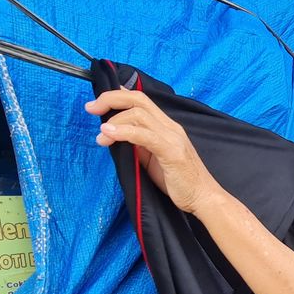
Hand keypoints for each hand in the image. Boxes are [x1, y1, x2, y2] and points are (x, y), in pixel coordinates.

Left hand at [86, 89, 223, 215]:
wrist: (203, 197)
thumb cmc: (179, 181)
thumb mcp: (153, 159)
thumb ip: (138, 145)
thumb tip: (117, 136)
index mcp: (166, 126)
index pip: (140, 100)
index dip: (117, 96)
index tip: (97, 104)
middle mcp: (170, 126)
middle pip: (138, 99)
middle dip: (110, 99)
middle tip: (90, 109)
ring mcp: (172, 137)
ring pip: (138, 114)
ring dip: (114, 121)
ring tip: (101, 136)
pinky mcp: (171, 151)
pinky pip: (144, 135)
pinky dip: (124, 131)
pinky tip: (110, 134)